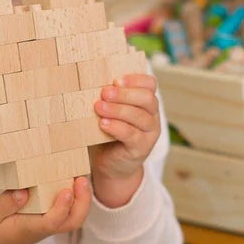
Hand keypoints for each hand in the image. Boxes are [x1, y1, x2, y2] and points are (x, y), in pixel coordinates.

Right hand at [0, 176, 91, 243]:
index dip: (62, 207)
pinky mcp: (47, 219)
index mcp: (28, 229)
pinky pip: (67, 211)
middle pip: (72, 222)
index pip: (52, 222)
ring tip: (80, 177)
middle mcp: (42, 228)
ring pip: (73, 218)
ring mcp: (47, 225)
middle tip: (82, 179)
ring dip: (81, 199)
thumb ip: (5, 203)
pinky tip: (71, 180)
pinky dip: (74, 198)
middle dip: (82, 202)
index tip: (66, 190)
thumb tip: (24, 192)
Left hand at [90, 73, 160, 206]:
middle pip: (147, 99)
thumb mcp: (110, 111)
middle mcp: (152, 116)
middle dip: (124, 94)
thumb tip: (91, 82)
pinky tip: (103, 124)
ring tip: (99, 107)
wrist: (111, 163)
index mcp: (146, 102)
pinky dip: (116, 127)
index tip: (115, 80)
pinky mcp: (142, 148)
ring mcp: (149, 133)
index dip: (135, 79)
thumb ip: (108, 98)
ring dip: (118, 110)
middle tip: (104, 93)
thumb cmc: (108, 132)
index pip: (150, 84)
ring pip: (139, 116)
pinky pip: (132, 135)